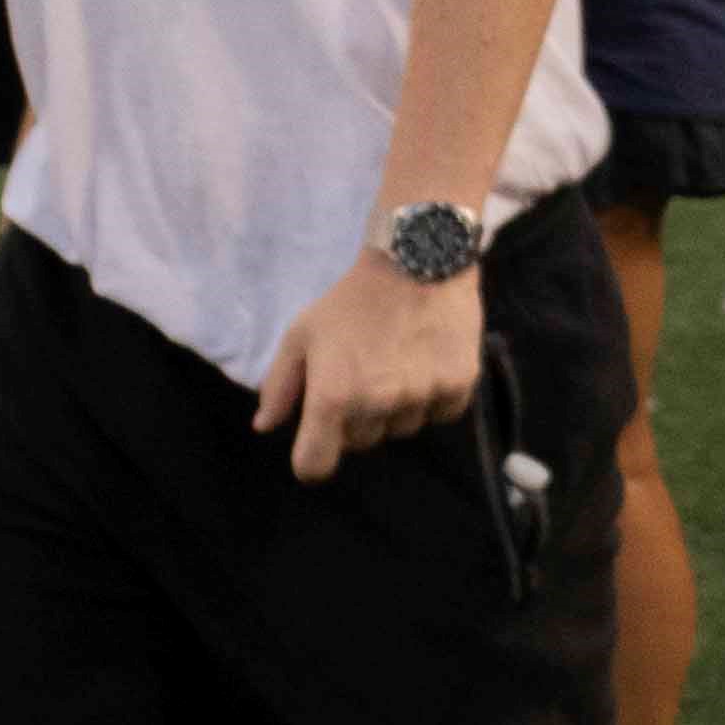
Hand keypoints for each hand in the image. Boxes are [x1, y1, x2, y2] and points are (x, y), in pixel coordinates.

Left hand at [254, 251, 480, 479]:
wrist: (418, 258)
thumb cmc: (352, 299)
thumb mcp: (303, 333)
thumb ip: (280, 385)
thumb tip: (265, 426)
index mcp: (333, 396)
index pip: (315, 465)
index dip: (312, 458)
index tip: (318, 443)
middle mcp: (377, 405)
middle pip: (362, 443)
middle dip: (356, 419)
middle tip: (363, 375)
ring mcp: (421, 397)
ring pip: (402, 429)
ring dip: (396, 409)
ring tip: (398, 363)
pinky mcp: (458, 386)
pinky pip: (440, 414)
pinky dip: (433, 398)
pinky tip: (426, 364)